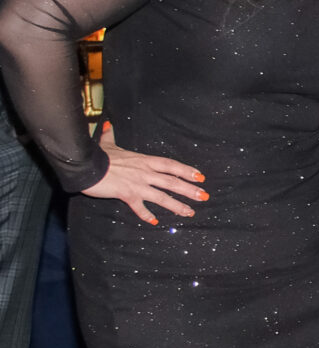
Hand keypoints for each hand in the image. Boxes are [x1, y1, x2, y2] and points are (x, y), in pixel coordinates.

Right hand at [81, 122, 203, 224]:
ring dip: (177, 205)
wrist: (85, 165)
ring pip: (162, 196)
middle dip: (190, 190)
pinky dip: (147, 215)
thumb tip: (107, 125)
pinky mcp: (126, 194)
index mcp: (144, 160)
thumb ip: (111, 136)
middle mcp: (145, 172)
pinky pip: (139, 207)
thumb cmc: (98, 156)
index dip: (186, 170)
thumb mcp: (107, 144)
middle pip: (172, 181)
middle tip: (204, 196)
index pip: (170, 165)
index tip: (200, 177)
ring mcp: (137, 184)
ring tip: (190, 212)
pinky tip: (155, 222)